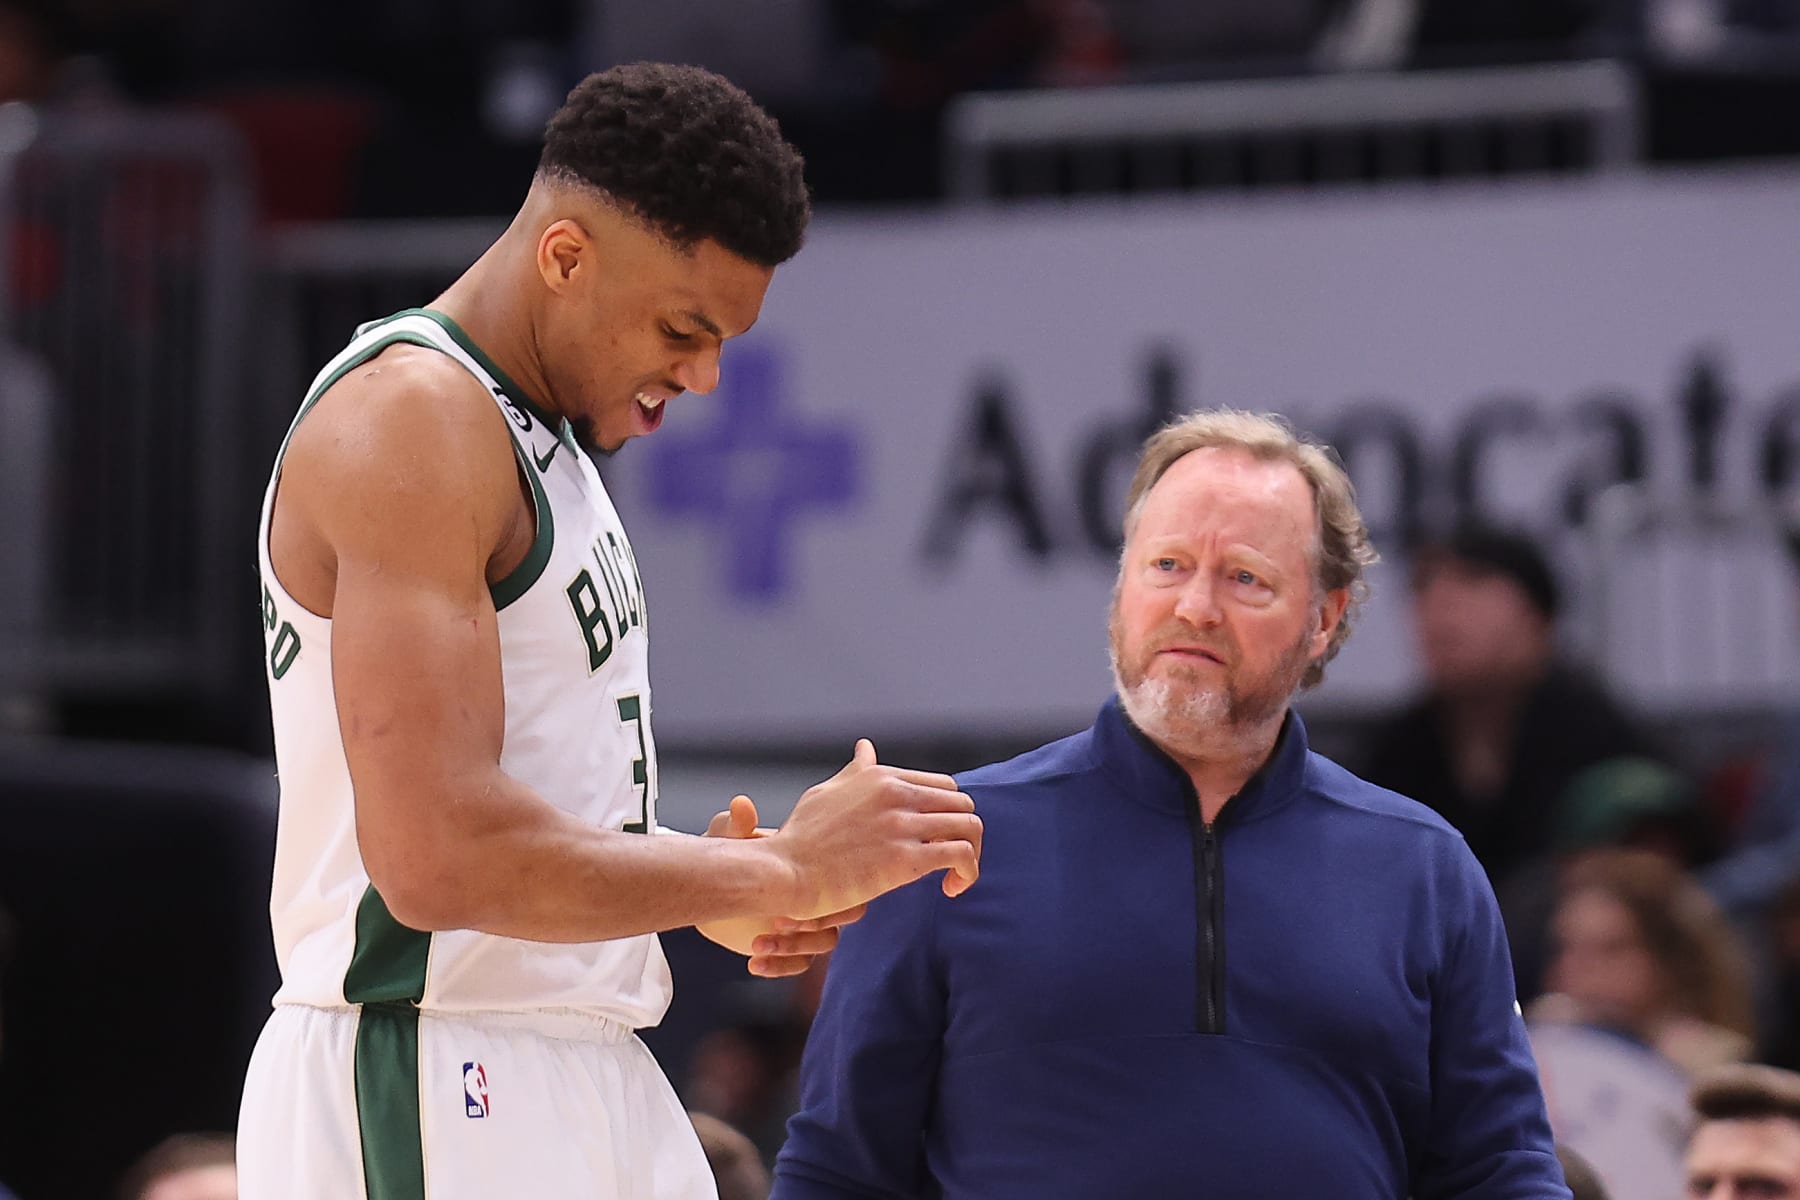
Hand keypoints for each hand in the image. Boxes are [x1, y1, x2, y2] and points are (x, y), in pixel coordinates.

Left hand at [696, 795, 866, 976]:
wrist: (709, 885)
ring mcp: (805, 922)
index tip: (789, 900)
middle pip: (846, 914)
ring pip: (824, 943)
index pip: (848, 884)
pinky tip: (754, 963)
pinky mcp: (789, 946)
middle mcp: (817, 894)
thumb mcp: (728, 838)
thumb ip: (735, 824)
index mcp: (815, 866)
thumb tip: (741, 805)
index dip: (827, 897)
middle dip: (815, 922)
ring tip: (759, 944)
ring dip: (795, 947)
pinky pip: (802, 963)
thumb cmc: (726, 853)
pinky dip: (781, 966)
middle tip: (778, 922)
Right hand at [768, 739, 981, 920]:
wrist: (785, 871)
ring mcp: (901, 825)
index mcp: (881, 776)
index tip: (935, 836)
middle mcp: (896, 794)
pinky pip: (961, 855)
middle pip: (962, 803)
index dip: (947, 813)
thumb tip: (865, 747)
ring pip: (970, 826)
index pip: (942, 785)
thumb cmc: (801, 837)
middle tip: (949, 857)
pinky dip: (968, 872)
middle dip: (963, 830)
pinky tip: (952, 888)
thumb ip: (855, 771)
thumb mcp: (826, 792)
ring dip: (972, 852)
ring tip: (955, 875)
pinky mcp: (904, 860)